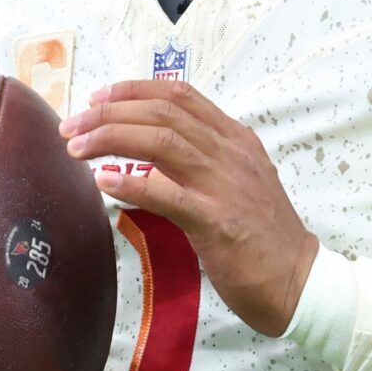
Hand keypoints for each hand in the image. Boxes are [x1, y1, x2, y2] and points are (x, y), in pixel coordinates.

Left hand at [58, 80, 318, 336]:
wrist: (298, 280)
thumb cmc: (263, 237)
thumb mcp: (238, 182)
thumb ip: (202, 163)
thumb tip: (147, 159)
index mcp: (235, 139)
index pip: (181, 96)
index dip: (134, 90)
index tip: (98, 97)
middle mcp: (231, 153)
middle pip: (163, 113)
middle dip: (110, 112)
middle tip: (72, 124)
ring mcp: (225, 185)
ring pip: (161, 141)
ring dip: (111, 138)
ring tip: (76, 146)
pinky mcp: (217, 221)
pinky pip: (168, 194)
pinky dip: (132, 183)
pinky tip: (103, 181)